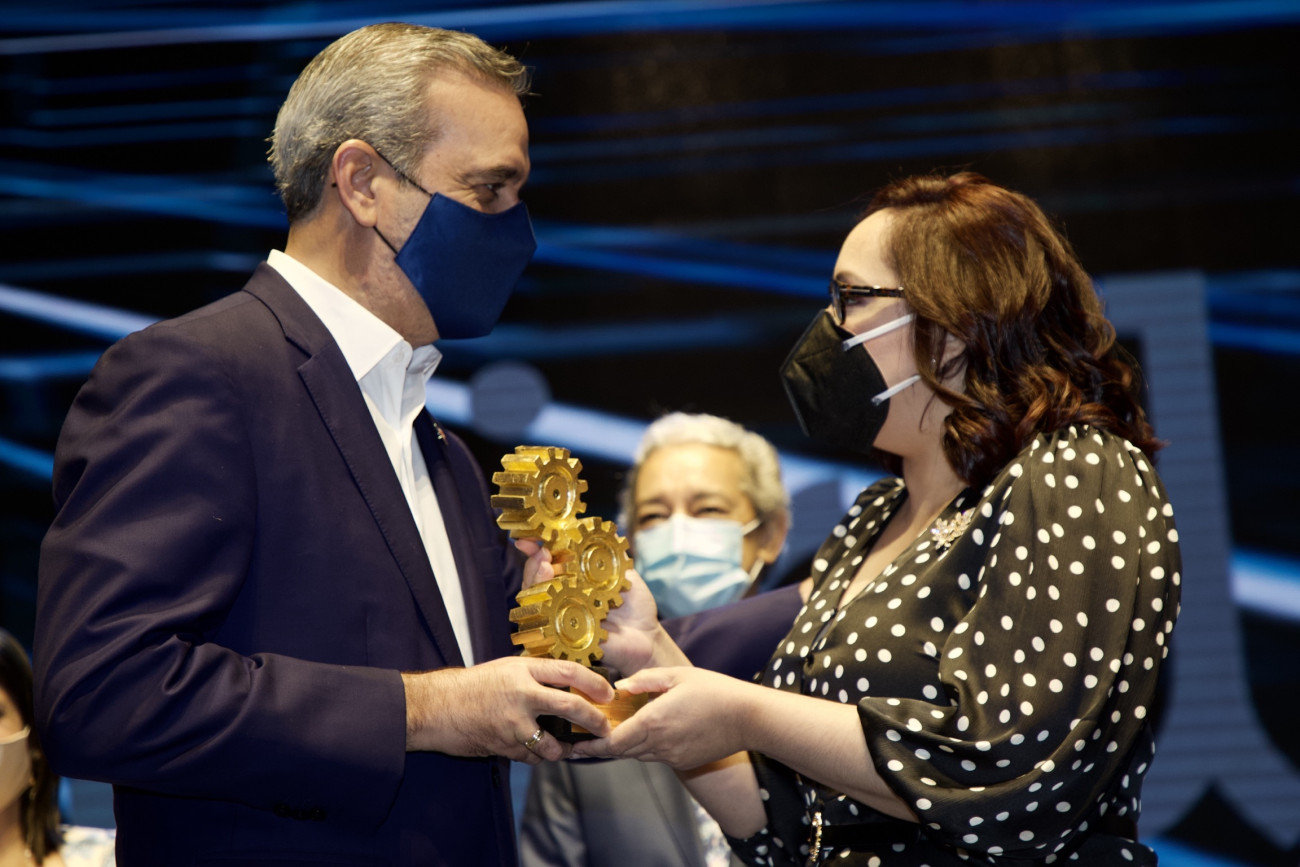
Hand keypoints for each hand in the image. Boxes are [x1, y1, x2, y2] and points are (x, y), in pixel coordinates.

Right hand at [403, 656, 614, 763]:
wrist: (436, 706)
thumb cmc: (472, 686)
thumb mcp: (506, 669)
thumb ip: (534, 676)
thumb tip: (568, 685)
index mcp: (524, 670)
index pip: (570, 672)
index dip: (595, 683)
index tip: (608, 694)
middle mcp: (522, 693)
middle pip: (571, 707)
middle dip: (593, 721)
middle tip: (604, 729)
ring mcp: (513, 722)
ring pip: (553, 744)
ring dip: (563, 750)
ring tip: (565, 749)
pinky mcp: (504, 745)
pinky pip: (532, 757)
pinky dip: (537, 757)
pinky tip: (536, 752)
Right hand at [514, 539, 683, 675]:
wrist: (647, 637)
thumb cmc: (634, 605)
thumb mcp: (623, 572)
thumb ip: (609, 552)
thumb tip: (599, 530)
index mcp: (571, 578)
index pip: (545, 560)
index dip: (535, 548)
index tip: (527, 539)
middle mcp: (561, 596)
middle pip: (533, 579)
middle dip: (534, 563)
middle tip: (543, 554)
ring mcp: (559, 617)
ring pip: (533, 600)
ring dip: (535, 581)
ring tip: (545, 567)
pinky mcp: (561, 638)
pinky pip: (545, 626)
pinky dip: (544, 610)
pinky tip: (550, 597)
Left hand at [572, 666, 755, 768]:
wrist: (748, 718)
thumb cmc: (714, 691)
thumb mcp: (677, 676)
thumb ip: (644, 681)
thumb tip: (619, 688)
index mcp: (653, 722)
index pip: (612, 742)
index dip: (591, 746)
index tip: (573, 744)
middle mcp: (659, 744)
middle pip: (621, 751)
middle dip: (601, 746)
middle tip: (581, 741)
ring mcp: (672, 756)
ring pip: (638, 754)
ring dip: (624, 745)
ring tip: (612, 732)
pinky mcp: (684, 760)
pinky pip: (656, 755)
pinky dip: (646, 746)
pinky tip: (648, 731)